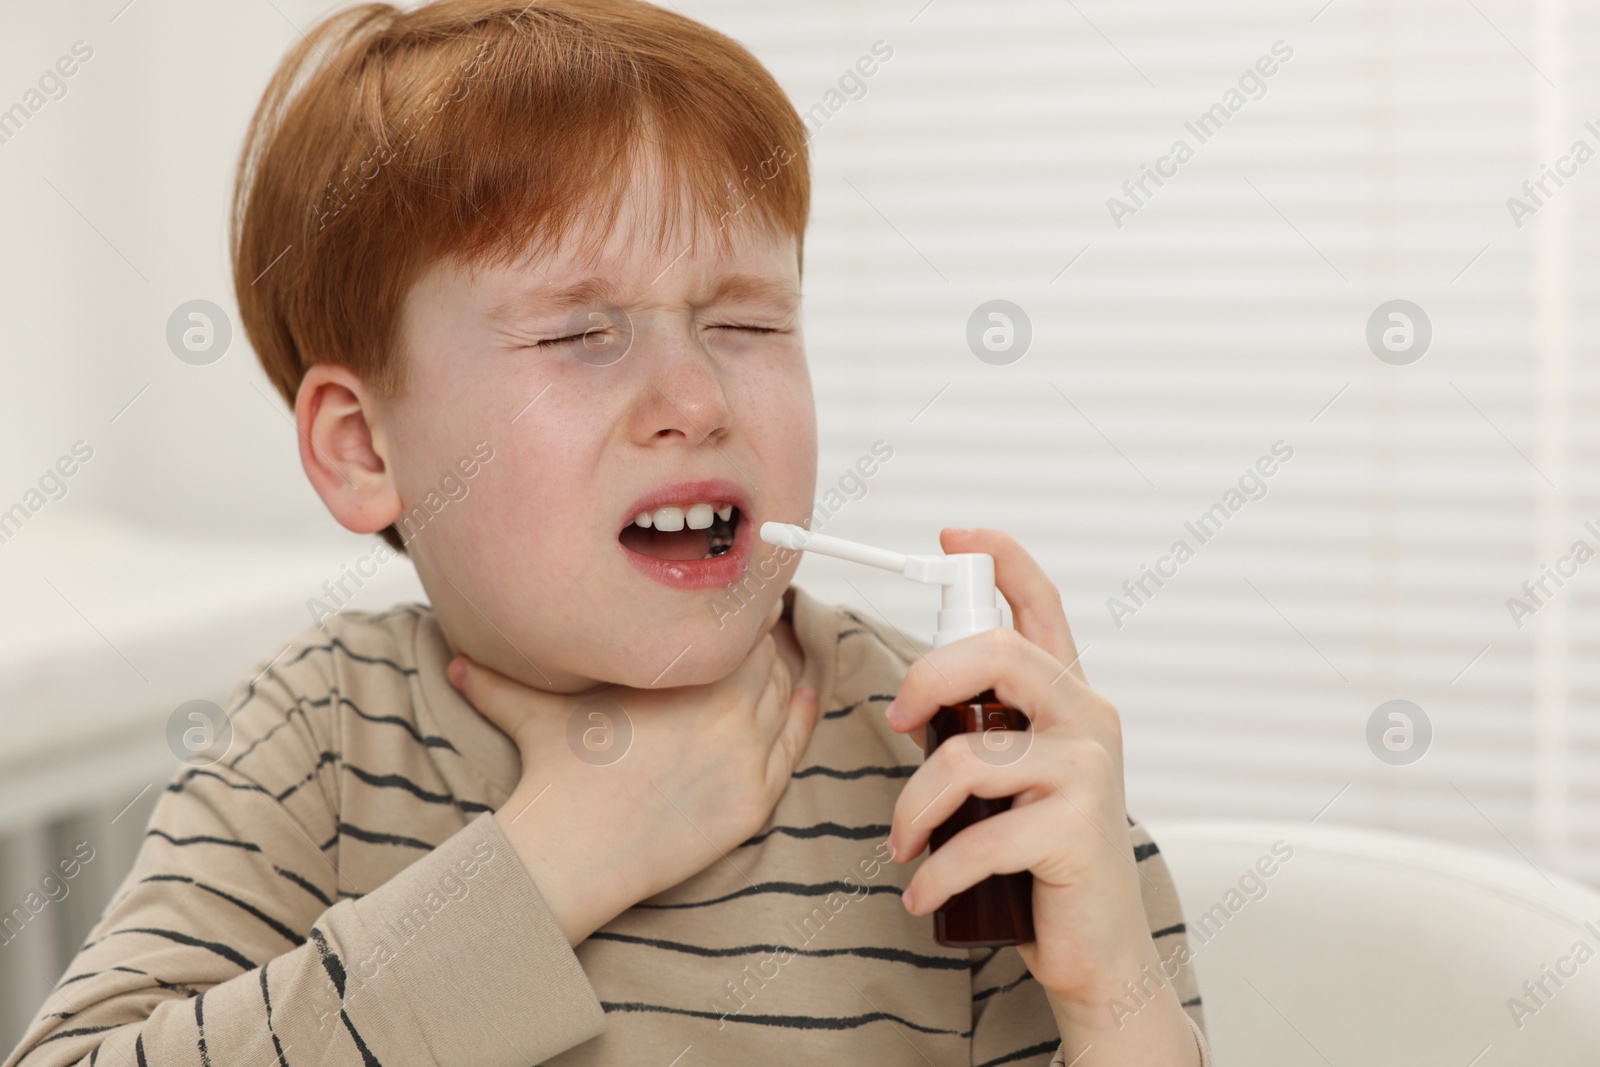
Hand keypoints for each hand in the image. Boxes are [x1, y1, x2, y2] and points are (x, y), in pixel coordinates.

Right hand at [446, 600, 819, 946]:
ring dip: (781, 678)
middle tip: (754, 635)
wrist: (574, 852)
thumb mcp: (532, 710)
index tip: (732, 610)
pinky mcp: (754, 800)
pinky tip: (801, 700)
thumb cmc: (559, 779)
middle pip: (765, 658)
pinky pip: (793, 748)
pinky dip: (800, 719)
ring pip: (782, 697)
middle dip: (758, 645)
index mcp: (681, 674)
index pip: (733, 628)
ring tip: (773, 664)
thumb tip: (455, 660)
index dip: (735, 616)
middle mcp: (724, 708)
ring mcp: (745, 756)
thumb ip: (499, 677)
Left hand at [882, 529, 1195, 1059]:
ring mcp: (1087, 772)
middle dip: (927, 677)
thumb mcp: (1012, 781)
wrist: (1097, 951)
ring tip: (906, 845)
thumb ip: (981, 730)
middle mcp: (1087, 720)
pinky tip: (923, 892)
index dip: (1001, 558)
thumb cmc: (1042, 860)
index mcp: (1069, 700)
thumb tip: (916, 698)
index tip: (954, 535)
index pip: (1042, 607)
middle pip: (997, 653)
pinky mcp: (1076, 831)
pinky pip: (977, 836)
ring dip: (916, 808)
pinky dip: (935, 871)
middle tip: (896, 721)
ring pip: (967, 755)